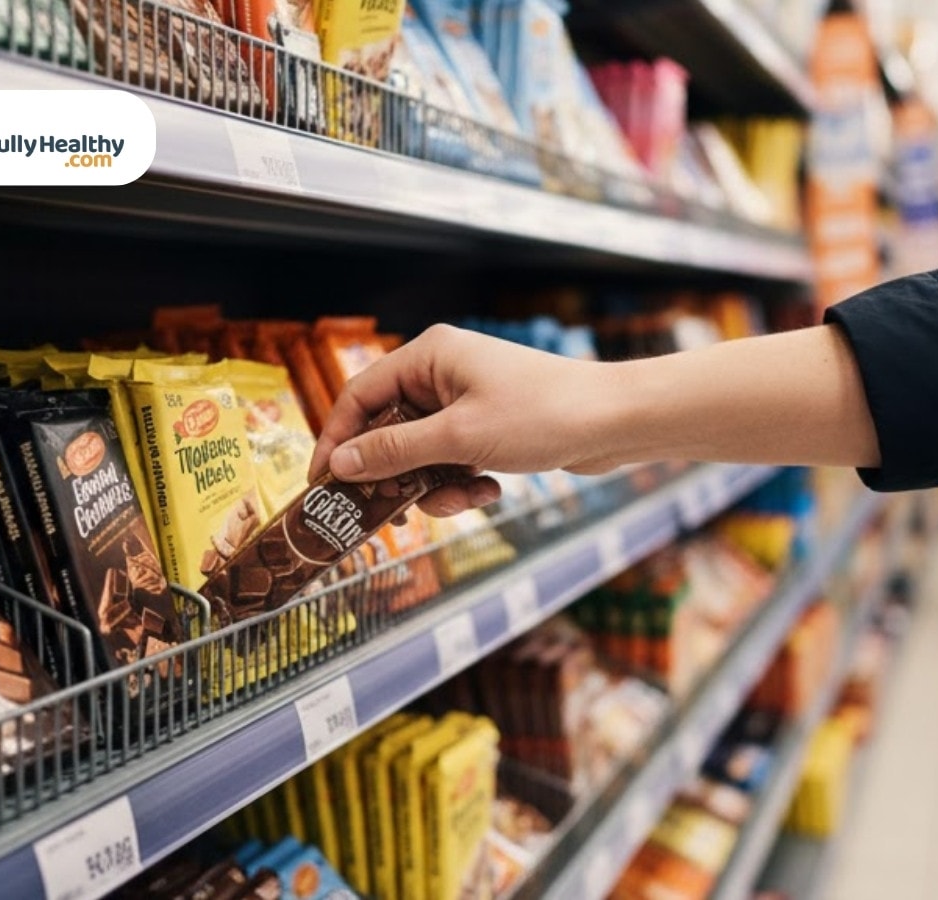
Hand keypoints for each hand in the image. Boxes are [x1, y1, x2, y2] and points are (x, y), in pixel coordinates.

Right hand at [310, 325, 623, 516]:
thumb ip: (395, 452)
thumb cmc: (543, 414)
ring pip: (423, 454)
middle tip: (389, 514)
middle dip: (396, 474)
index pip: (361, 395)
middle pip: (390, 430)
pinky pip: (453, 461)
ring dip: (435, 485)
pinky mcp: (489, 428)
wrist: (615, 422)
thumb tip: (340, 464)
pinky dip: (463, 483)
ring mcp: (468, 401)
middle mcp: (444, 373)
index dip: (337, 440)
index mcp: (430, 356)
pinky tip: (490, 490)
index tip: (323, 484)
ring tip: (465, 498)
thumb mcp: (459, 438)